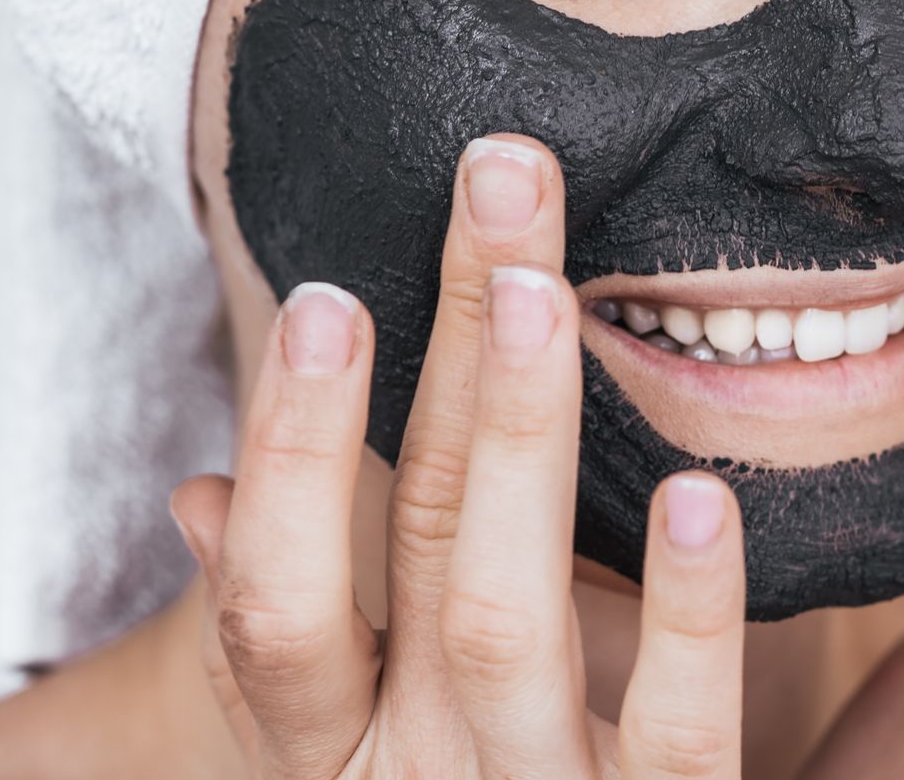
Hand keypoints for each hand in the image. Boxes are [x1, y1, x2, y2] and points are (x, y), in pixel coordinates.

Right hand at [170, 135, 746, 778]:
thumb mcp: (336, 760)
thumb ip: (289, 635)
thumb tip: (206, 491)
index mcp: (327, 754)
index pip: (278, 594)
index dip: (291, 446)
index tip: (332, 293)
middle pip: (403, 551)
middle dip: (441, 358)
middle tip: (496, 182)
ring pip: (498, 621)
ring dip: (513, 443)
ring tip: (541, 290)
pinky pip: (676, 737)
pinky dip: (685, 618)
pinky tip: (698, 495)